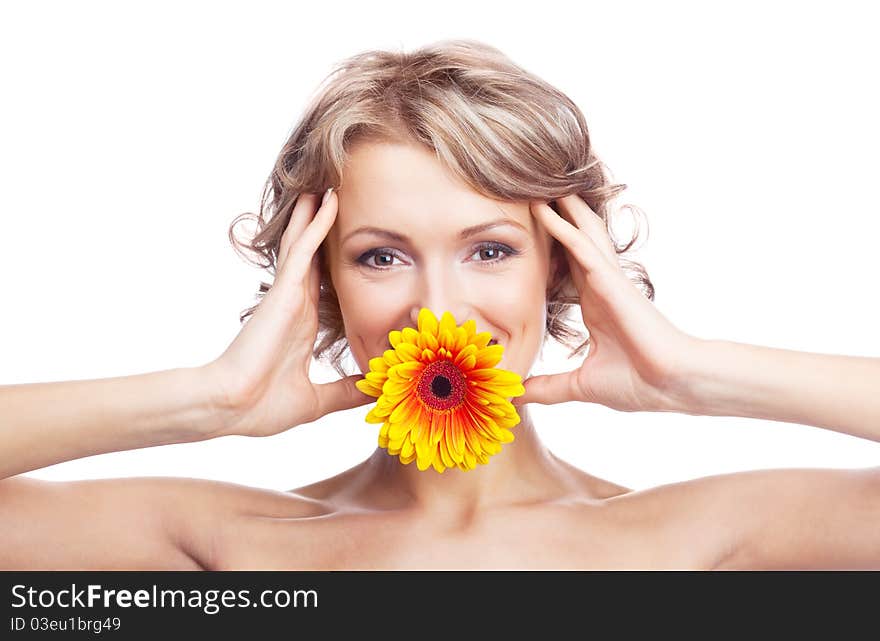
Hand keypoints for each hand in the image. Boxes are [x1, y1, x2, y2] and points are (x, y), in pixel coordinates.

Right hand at [204, 190, 372, 436]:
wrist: (231, 408)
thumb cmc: (262, 407)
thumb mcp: (317, 400)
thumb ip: (346, 392)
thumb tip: (374, 391)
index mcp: (304, 325)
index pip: (324, 285)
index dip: (335, 263)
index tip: (352, 246)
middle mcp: (296, 304)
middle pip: (314, 256)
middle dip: (324, 229)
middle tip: (339, 198)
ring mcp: (288, 294)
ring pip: (306, 243)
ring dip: (317, 214)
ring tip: (331, 184)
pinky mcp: (283, 290)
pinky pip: (303, 250)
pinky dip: (316, 224)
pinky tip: (327, 200)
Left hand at [515, 194, 701, 412]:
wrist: (671, 384)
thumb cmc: (638, 383)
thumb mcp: (579, 386)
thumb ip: (547, 387)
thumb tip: (517, 396)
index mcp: (593, 305)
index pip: (564, 267)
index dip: (547, 246)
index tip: (524, 229)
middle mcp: (599, 287)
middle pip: (571, 241)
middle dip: (554, 216)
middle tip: (529, 191)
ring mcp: (606, 280)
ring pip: (578, 234)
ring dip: (559, 208)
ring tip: (536, 182)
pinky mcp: (611, 281)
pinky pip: (582, 248)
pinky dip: (562, 228)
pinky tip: (545, 209)